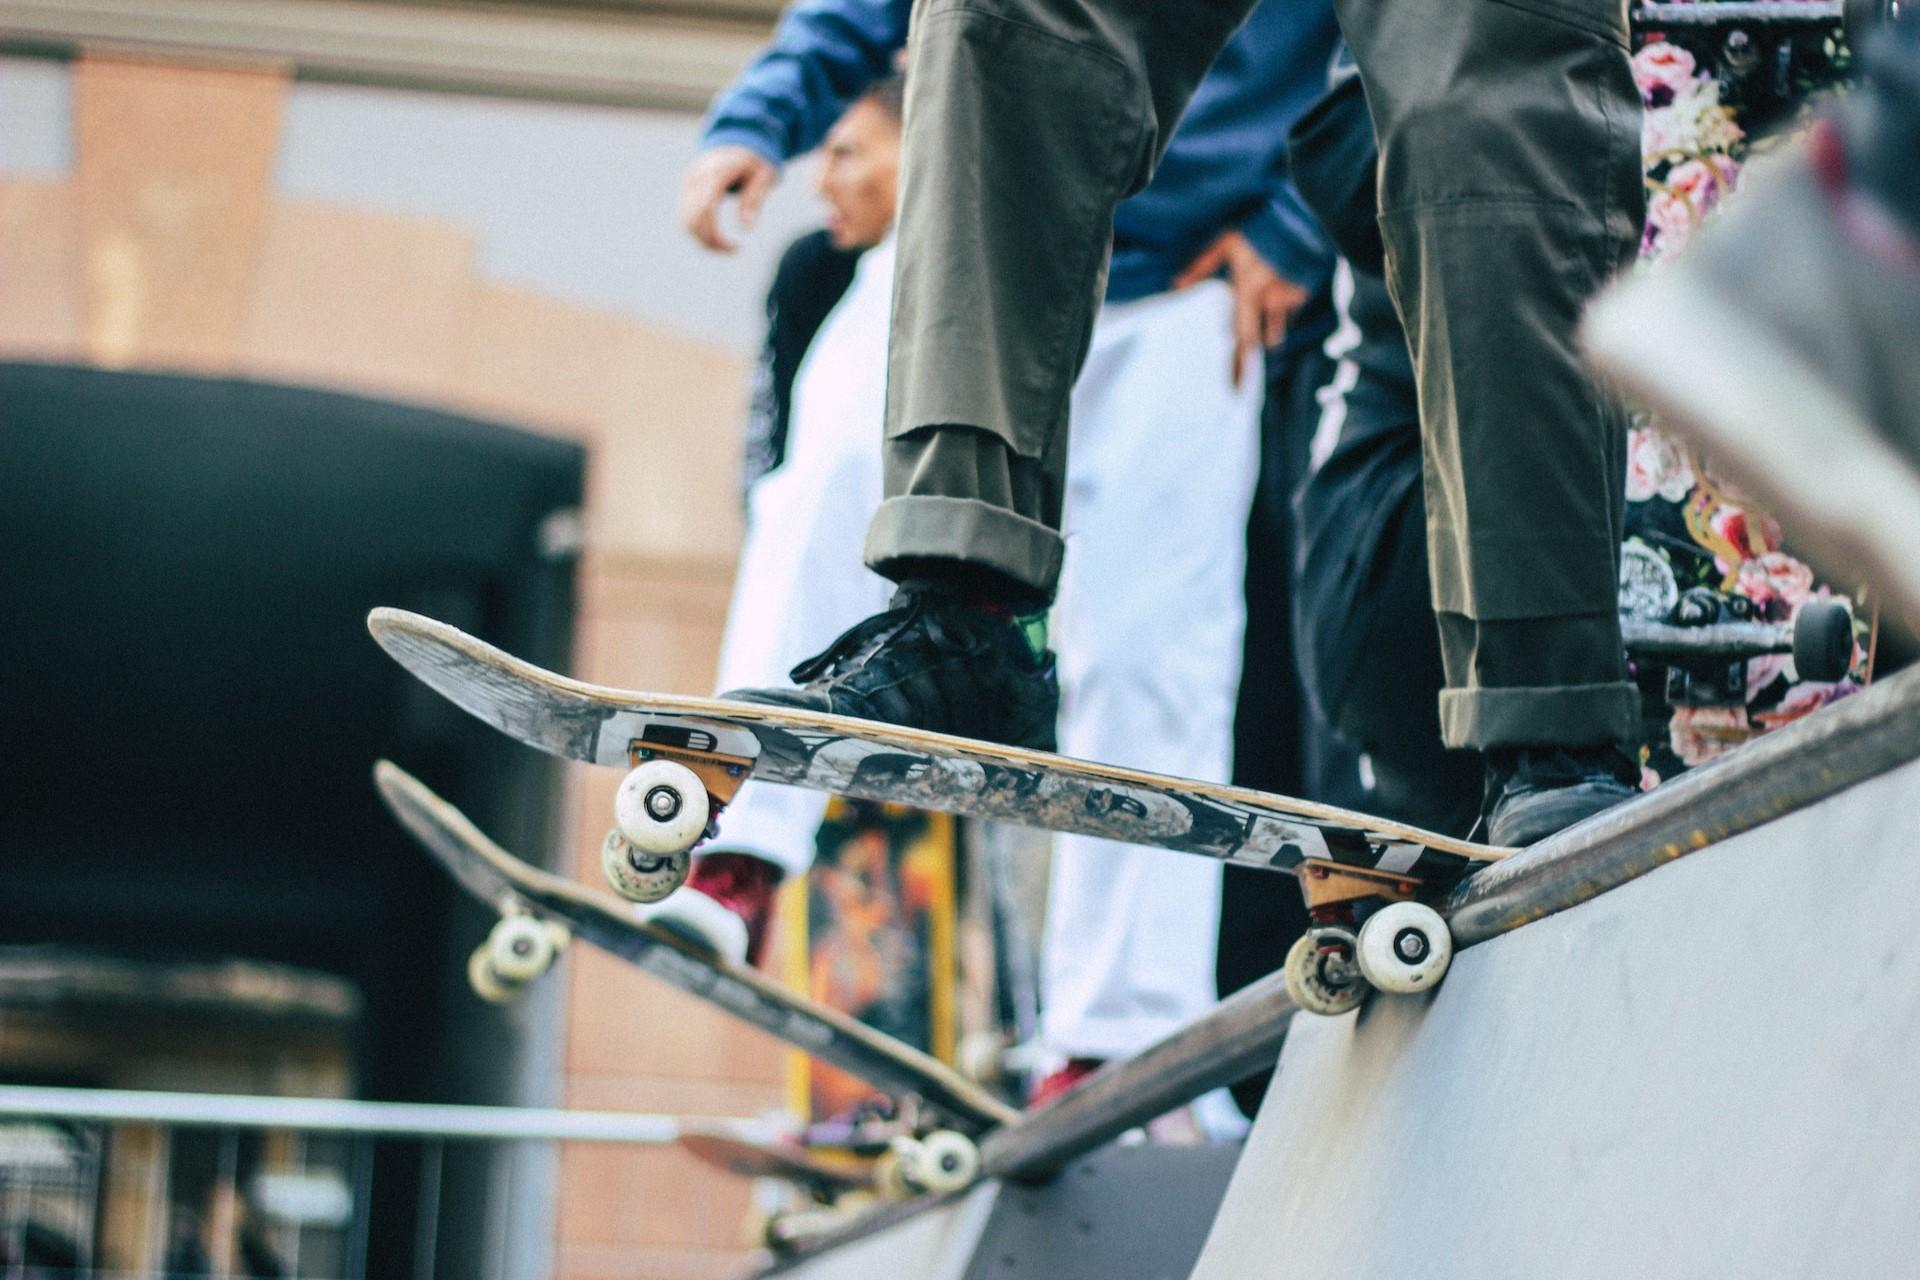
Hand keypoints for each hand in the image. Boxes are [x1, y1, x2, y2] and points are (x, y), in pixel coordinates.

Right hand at [680, 145, 779, 251]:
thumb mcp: (764, 176)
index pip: (706, 210)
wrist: (736, 140)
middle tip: (734, 250)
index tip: (737, 249)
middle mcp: (696, 178)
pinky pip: (686, 217)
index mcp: (716, 173)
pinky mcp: (686, 189)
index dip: (717, 235)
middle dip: (710, 242)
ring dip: (703, 240)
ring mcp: (688, 183)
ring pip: (685, 222)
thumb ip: (754, 199)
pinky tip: (717, 236)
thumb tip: (745, 227)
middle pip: (692, 220)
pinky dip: (698, 231)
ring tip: (726, 246)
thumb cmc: (754, 161)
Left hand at [1173, 230, 1307, 386]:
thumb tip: (1175, 285)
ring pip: (1275, 326)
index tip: (1235, 386)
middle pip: (1258, 340)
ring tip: (1265, 338)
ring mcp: (1289, 298)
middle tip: (1241, 384)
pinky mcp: (1302, 292)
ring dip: (1268, 333)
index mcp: (1249, 292)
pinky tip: (1278, 295)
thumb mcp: (1226, 244)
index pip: (1242, 336)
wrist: (1303, 220)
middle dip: (1248, 360)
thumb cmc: (1260, 230)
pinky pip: (1289, 309)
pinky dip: (1282, 309)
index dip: (1239, 363)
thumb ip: (1201, 267)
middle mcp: (1270, 301)